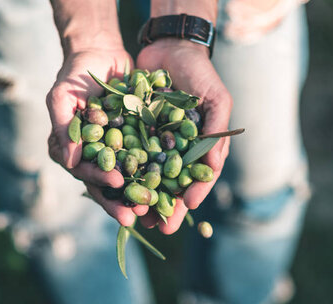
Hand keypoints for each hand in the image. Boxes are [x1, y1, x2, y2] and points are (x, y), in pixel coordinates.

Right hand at [46, 50, 148, 225]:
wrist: (100, 54)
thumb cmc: (75, 74)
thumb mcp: (62, 96)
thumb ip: (63, 127)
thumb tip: (67, 162)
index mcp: (71, 151)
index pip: (83, 171)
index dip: (98, 178)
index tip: (115, 181)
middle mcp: (92, 156)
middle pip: (106, 184)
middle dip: (120, 201)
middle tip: (136, 215)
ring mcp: (114, 152)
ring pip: (127, 179)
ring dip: (139, 195)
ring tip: (154, 210)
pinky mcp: (133, 144)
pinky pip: (145, 162)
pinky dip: (156, 174)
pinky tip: (169, 186)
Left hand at [136, 39, 232, 233]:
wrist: (170, 47)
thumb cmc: (200, 74)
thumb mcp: (217, 101)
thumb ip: (216, 135)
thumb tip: (211, 173)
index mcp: (199, 147)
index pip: (197, 178)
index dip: (192, 194)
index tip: (184, 210)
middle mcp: (176, 149)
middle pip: (171, 183)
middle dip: (164, 205)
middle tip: (159, 227)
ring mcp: (154, 142)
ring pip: (147, 175)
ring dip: (142, 196)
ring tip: (135, 216)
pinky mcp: (132, 131)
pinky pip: (126, 154)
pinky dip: (122, 171)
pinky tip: (115, 186)